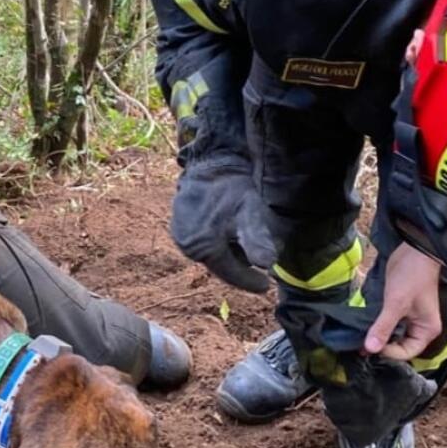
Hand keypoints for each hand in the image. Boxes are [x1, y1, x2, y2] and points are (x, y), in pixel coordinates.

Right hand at [171, 151, 271, 292]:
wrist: (210, 161)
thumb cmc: (233, 187)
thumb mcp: (250, 212)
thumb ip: (257, 238)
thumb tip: (268, 264)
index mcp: (202, 247)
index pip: (230, 273)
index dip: (250, 281)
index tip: (266, 286)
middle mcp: (186, 245)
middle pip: (220, 264)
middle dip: (240, 264)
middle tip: (260, 259)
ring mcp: (179, 235)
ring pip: (211, 254)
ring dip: (229, 253)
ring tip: (245, 242)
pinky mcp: (178, 225)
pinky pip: (202, 242)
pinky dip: (218, 242)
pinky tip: (229, 230)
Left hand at [365, 243, 442, 360]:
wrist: (414, 252)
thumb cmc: (412, 277)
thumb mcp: (396, 304)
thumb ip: (383, 327)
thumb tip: (370, 349)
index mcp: (426, 331)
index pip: (406, 353)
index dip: (389, 353)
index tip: (370, 346)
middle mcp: (420, 329)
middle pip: (399, 347)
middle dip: (381, 347)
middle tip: (359, 347)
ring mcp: (410, 320)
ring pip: (392, 336)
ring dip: (377, 338)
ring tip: (358, 340)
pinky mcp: (399, 310)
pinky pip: (388, 324)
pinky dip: (377, 327)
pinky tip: (363, 328)